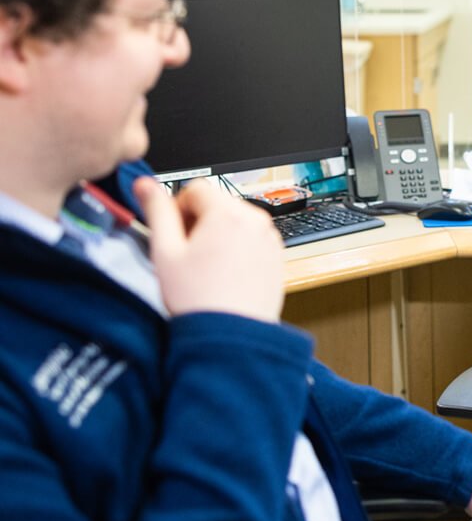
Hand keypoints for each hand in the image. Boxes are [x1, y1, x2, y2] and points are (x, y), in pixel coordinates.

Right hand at [134, 177, 283, 321]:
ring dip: (218, 235)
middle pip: (218, 203)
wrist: (231, 336)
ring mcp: (270, 239)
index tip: (175, 234)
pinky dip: (237, 249)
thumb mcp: (165, 252)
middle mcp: (256, 220)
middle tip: (187, 254)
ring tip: (206, 268)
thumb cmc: (198, 299)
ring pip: (236, 222)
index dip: (178, 208)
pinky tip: (224, 275)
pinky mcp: (277, 256)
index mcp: (229, 213)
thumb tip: (144, 184)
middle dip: (199, 221)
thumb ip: (156, 211)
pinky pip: (252, 240)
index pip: (196, 188)